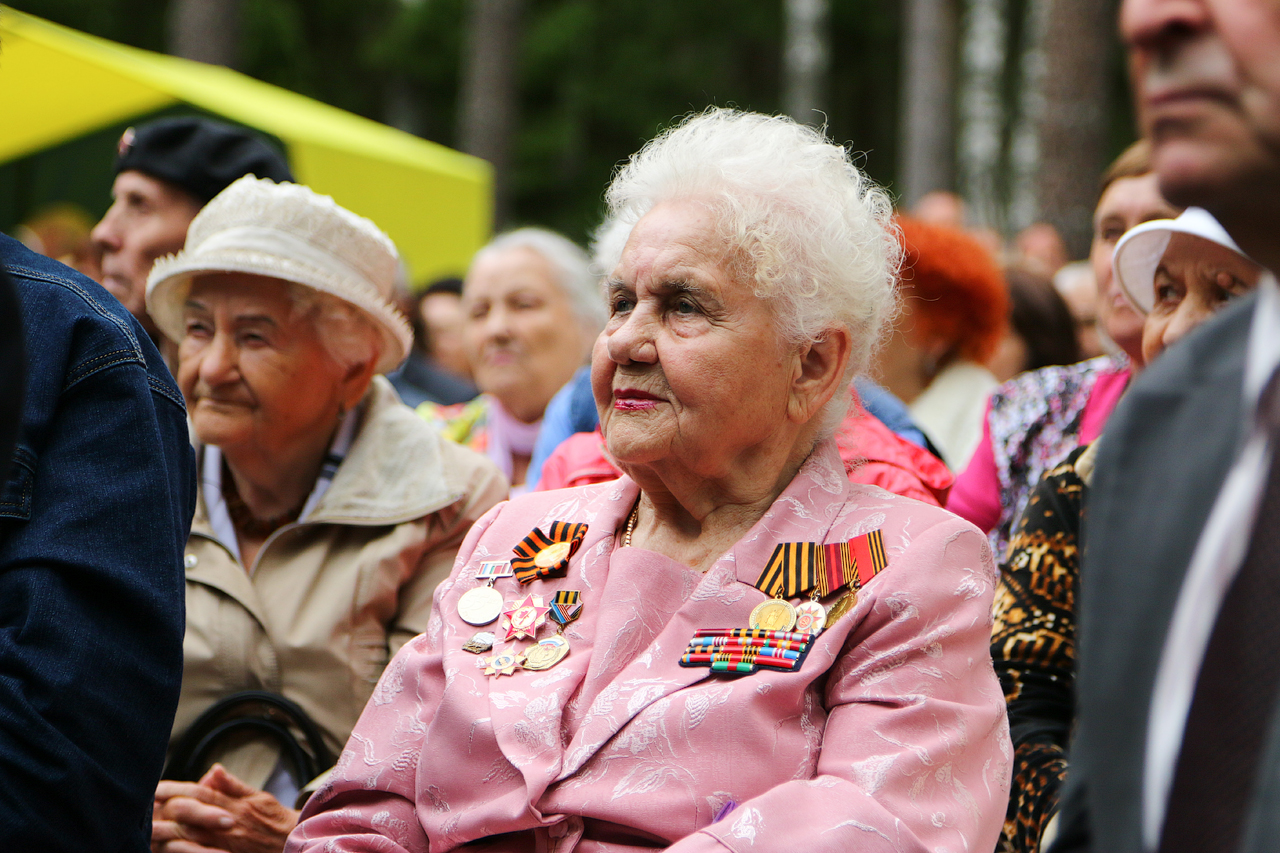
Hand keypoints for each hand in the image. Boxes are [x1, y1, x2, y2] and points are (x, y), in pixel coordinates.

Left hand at [152, 765, 299, 852]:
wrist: (295, 844)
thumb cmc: (277, 822)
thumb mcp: (260, 798)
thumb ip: (234, 786)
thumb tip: (214, 770)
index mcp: (236, 804)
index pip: (199, 793)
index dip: (175, 788)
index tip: (154, 786)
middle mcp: (228, 823)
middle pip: (188, 813)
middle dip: (163, 809)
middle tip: (142, 806)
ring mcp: (225, 843)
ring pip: (187, 836)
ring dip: (164, 831)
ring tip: (145, 828)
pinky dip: (179, 851)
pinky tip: (164, 847)